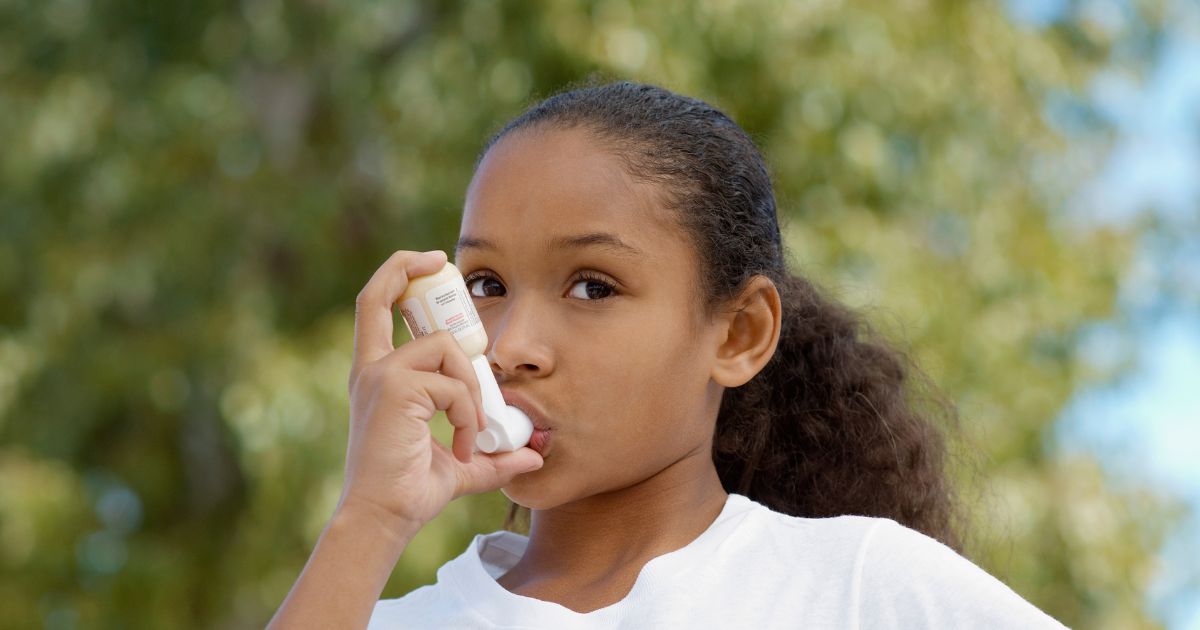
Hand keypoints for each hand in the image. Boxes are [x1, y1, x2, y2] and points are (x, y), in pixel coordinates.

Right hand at [339, 249, 543, 531]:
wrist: (383, 520)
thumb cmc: (410, 493)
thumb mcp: (461, 466)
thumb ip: (493, 455)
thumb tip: (533, 456)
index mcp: (377, 375)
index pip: (374, 305)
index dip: (399, 272)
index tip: (432, 263)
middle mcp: (371, 368)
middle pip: (383, 293)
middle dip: (415, 271)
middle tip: (456, 306)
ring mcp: (380, 376)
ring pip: (445, 349)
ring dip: (471, 390)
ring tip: (473, 432)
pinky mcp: (394, 389)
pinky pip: (454, 385)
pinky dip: (470, 415)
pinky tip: (464, 445)